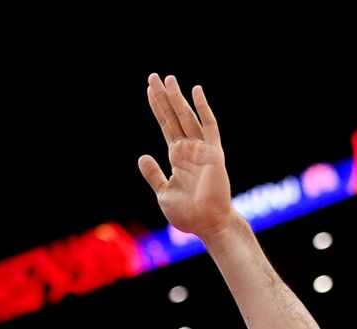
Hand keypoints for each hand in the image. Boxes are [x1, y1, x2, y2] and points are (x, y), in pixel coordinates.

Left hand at [138, 74, 241, 242]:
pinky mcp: (214, 152)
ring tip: (168, 79)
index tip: (149, 90)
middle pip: (174, 116)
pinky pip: (209, 126)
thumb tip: (142, 156)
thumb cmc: (188, 213)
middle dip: (164, 97)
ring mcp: (202, 149)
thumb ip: (153, 174)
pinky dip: (203, 108)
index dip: (157, 108)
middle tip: (154, 76)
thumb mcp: (163, 193)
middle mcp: (189, 148)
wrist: (208, 224)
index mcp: (177, 157)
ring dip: (177, 98)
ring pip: (187, 117)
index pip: (166, 125)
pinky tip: (196, 91)